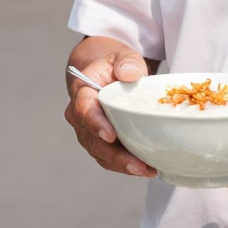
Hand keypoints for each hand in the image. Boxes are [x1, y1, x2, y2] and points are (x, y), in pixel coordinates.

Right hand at [64, 44, 157, 177]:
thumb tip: (128, 74)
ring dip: (122, 165)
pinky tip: (146, 169)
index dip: (95, 124)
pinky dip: (125, 166)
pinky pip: (109, 159)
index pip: (84, 110)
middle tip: (137, 165)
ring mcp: (88, 132)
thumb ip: (127, 62)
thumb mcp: (123, 57)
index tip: (110, 136)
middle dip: (115, 156)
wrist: (109, 75)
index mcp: (82, 92)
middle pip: (93, 140)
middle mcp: (80, 116)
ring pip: (101, 154)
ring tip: (147, 170)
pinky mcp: (100, 143)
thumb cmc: (116, 66)